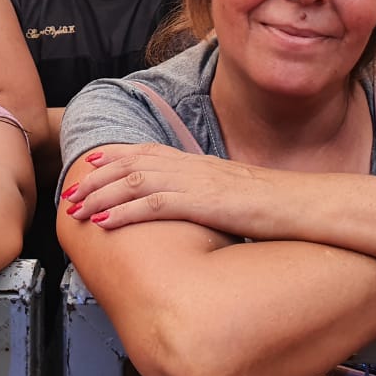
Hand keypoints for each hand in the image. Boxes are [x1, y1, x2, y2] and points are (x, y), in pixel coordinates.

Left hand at [61, 142, 282, 237]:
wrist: (307, 204)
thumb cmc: (278, 205)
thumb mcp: (236, 196)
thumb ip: (210, 196)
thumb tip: (195, 210)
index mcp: (199, 163)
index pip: (147, 152)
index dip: (114, 157)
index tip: (91, 164)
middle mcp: (192, 166)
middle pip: (132, 164)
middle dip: (96, 178)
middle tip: (69, 192)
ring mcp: (197, 182)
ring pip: (135, 181)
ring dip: (100, 195)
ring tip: (75, 209)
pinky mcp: (204, 202)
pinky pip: (155, 204)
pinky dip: (124, 212)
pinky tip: (105, 223)